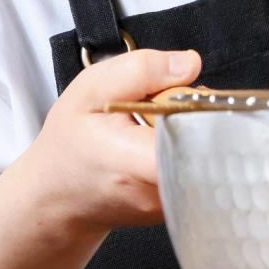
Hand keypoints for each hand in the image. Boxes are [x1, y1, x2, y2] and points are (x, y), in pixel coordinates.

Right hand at [18, 48, 201, 235]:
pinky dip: (191, 144)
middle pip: (211, 142)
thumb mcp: (92, 89)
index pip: (198, 139)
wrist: (57, 194)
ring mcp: (172, 202)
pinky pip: (202, 165)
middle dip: (201, 111)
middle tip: (168, 101)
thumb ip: (142, 70)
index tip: (185, 93)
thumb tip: (190, 64)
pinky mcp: (180, 204)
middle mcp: (159, 191)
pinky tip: (164, 138)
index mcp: (134, 162)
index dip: (206, 109)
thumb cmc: (70, 143)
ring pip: (209, 153)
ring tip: (159, 121)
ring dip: (196, 128)